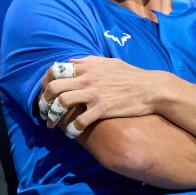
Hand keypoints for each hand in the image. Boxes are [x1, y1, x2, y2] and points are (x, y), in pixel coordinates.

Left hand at [37, 56, 165, 135]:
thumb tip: (71, 61)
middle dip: (44, 102)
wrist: (151, 89)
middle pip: (53, 88)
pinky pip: (79, 121)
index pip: (56, 70)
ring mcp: (93, 94)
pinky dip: (71, 129)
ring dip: (53, 116)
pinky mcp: (102, 109)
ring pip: (61, 104)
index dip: (45, 82)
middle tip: (43, 112)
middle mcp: (86, 79)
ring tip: (52, 124)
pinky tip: (71, 134)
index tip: (44, 93)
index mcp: (87, 67)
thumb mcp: (109, 62)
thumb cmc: (131, 75)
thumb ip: (88, 61)